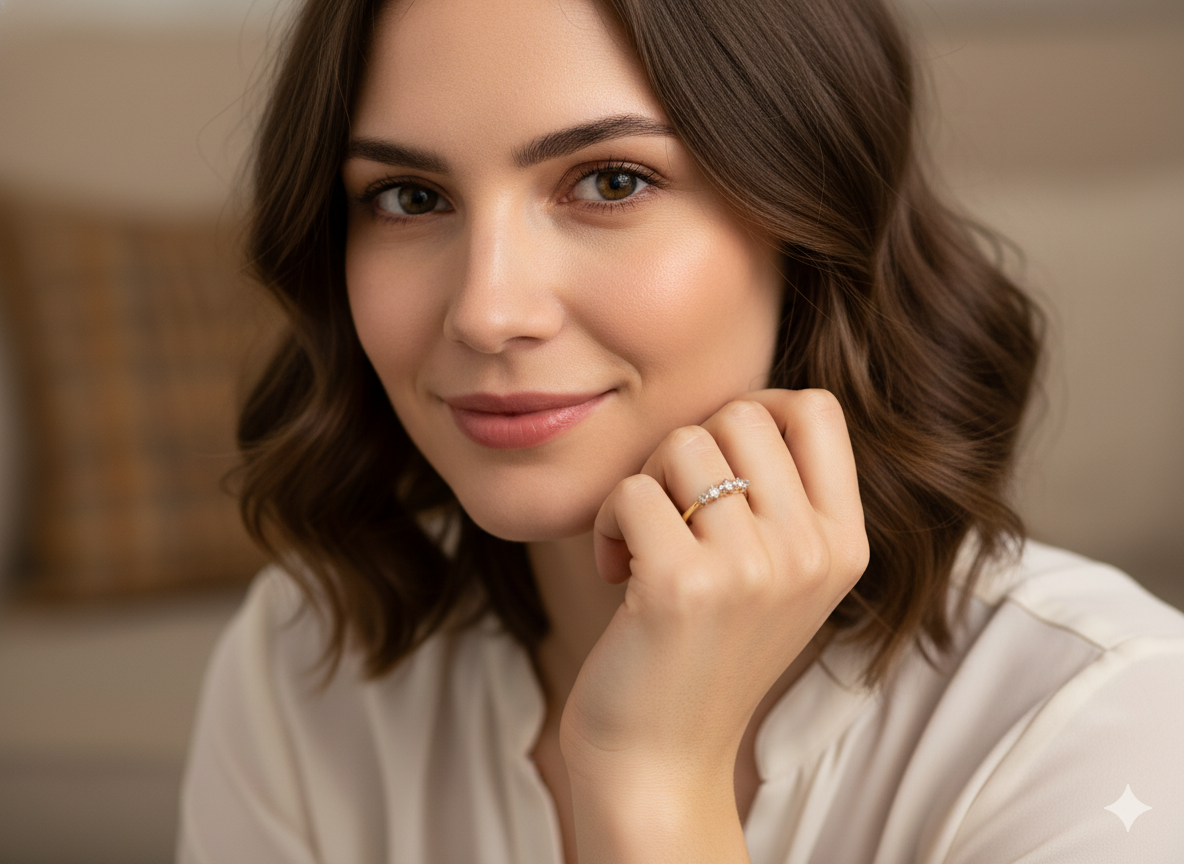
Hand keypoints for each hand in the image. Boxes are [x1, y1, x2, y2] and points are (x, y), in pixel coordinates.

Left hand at [561, 389, 868, 860]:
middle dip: (687, 450)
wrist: (661, 760)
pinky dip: (607, 521)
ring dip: (643, 483)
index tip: (716, 462)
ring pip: (683, 443)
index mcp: (844, 544)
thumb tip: (740, 404)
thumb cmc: (704, 651)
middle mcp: (811, 553)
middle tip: (669, 510)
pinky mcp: (685, 585)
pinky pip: (632, 489)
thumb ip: (779, 495)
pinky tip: (616, 572)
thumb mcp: (776, 575)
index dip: (755, 408)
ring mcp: (753, 569)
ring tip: (641, 543)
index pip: (817, 408)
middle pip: (741, 413)